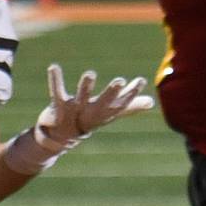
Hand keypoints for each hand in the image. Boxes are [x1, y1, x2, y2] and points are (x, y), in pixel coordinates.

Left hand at [33, 63, 154, 154]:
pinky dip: (55, 80)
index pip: (120, 103)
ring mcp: (74, 110)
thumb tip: (151, 102)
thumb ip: (129, 106)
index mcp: (104, 112)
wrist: (60, 137)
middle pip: (103, 103)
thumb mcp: (110, 112)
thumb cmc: (88, 120)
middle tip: (120, 81)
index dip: (131, 93)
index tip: (140, 80)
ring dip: (85, 87)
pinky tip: (54, 67)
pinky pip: (57, 92)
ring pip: (81, 98)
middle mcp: (91, 112)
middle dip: (111, 93)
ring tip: (90, 73)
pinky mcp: (58, 107)